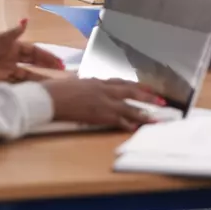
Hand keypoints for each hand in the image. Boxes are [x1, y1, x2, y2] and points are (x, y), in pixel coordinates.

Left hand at [0, 19, 64, 84]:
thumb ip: (14, 32)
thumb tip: (26, 20)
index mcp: (12, 47)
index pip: (34, 51)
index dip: (47, 56)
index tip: (59, 62)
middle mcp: (11, 59)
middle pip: (34, 63)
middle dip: (47, 66)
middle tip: (62, 72)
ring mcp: (6, 71)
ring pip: (28, 75)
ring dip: (40, 78)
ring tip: (53, 85)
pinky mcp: (0, 82)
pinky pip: (18, 85)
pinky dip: (27, 87)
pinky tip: (36, 90)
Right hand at [43, 78, 164, 131]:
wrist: (48, 98)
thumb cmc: (56, 90)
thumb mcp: (75, 82)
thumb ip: (85, 84)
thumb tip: (87, 84)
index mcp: (97, 81)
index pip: (121, 82)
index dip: (136, 86)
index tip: (148, 88)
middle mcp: (103, 90)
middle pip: (131, 92)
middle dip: (147, 97)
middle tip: (161, 101)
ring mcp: (102, 102)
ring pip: (128, 107)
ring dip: (143, 113)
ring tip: (155, 118)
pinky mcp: (98, 114)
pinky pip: (117, 120)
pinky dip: (126, 124)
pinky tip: (134, 128)